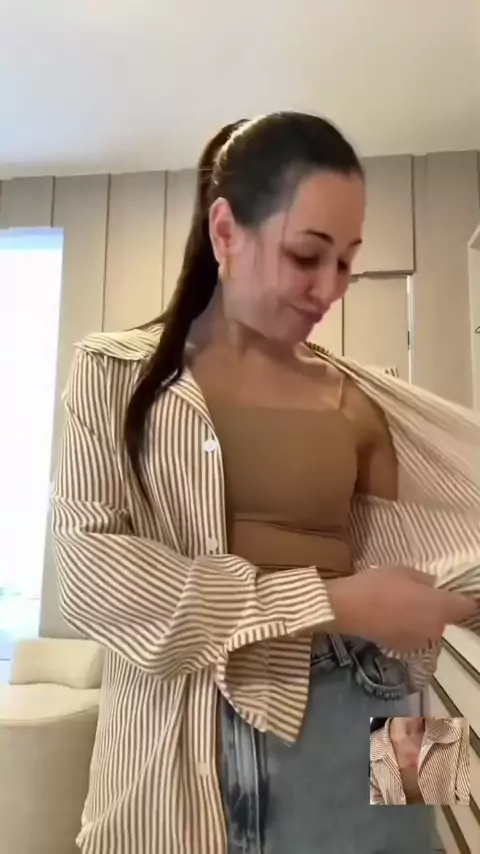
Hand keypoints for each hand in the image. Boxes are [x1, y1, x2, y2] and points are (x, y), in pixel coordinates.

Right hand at [326, 565, 476, 651]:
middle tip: (417, 593)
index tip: (454, 592)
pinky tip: (389, 616)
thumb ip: (425, 579)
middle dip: (436, 607)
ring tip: (399, 604)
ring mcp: (419, 641)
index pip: (466, 606)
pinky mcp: (401, 648)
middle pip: (445, 617)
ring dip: (421, 618)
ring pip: (428, 626)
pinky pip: (412, 634)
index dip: (463, 599)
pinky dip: (406, 627)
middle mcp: (435, 629)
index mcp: (440, 607)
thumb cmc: (377, 584)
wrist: (347, 609)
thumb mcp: (403, 571)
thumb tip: (431, 586)